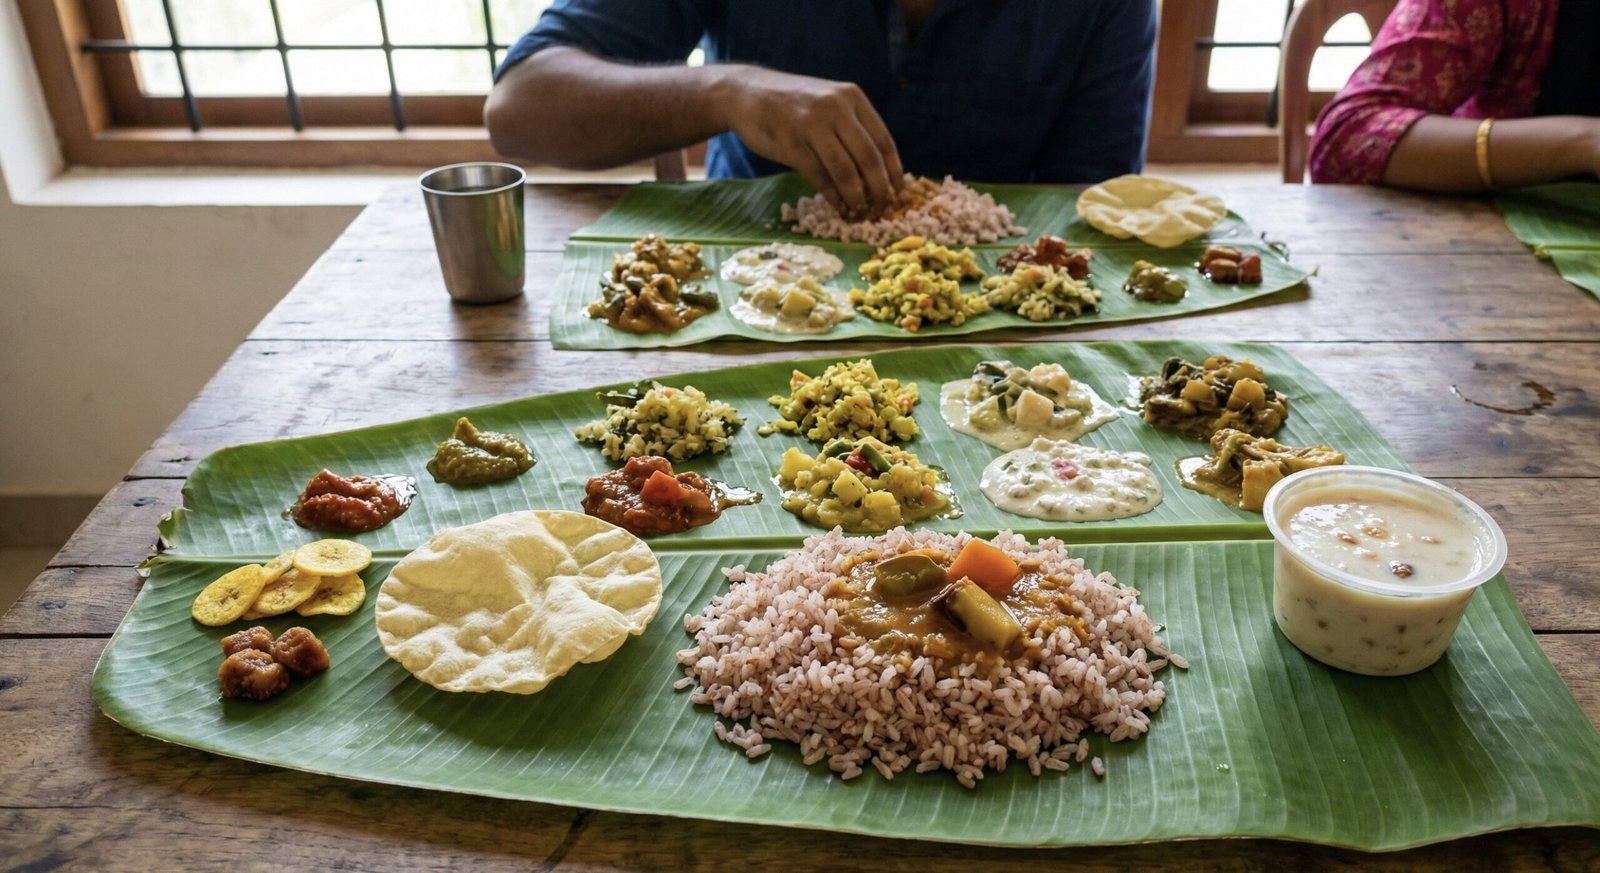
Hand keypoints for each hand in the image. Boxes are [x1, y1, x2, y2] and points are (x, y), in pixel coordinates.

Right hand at [716, 66, 903, 215]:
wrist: (747, 93)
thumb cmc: (793, 106)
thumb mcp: (829, 105)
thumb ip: (852, 129)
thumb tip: (879, 172)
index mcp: (852, 98)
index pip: (884, 141)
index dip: (894, 173)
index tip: (898, 194)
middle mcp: (836, 108)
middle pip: (869, 158)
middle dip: (879, 190)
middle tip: (882, 210)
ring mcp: (812, 124)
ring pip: (846, 170)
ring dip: (856, 197)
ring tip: (861, 212)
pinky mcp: (791, 143)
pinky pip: (819, 176)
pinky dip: (832, 196)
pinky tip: (838, 207)